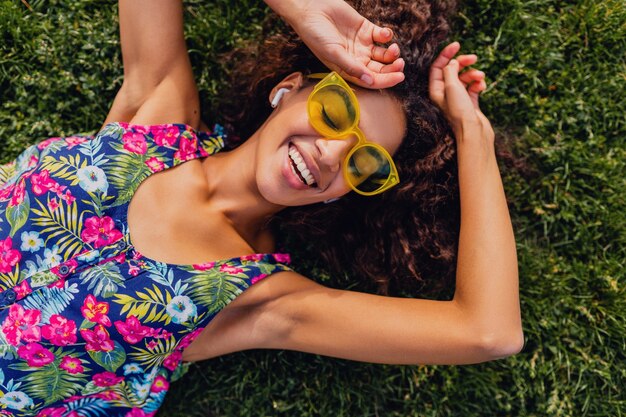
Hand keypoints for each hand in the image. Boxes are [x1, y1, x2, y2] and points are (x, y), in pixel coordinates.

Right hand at [269, 0, 404, 88]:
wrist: (310, 10)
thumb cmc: (316, 34)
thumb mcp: (333, 53)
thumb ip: (352, 67)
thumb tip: (370, 81)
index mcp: (348, 70)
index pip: (370, 80)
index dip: (386, 80)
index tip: (399, 77)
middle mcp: (356, 59)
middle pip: (379, 69)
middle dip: (392, 68)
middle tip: (401, 64)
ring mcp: (361, 44)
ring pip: (383, 54)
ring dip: (392, 54)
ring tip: (394, 49)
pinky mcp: (365, 29)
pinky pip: (381, 36)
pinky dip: (387, 36)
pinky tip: (385, 33)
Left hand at [429, 42, 492, 142]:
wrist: (473, 132)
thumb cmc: (459, 111)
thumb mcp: (451, 86)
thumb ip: (450, 71)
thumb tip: (452, 61)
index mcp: (436, 90)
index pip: (437, 67)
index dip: (446, 55)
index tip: (457, 45)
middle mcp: (445, 94)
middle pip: (452, 70)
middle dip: (463, 62)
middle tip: (474, 58)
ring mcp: (458, 98)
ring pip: (465, 78)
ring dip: (473, 74)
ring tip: (480, 77)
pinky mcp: (470, 102)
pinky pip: (474, 86)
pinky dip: (478, 84)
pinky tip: (482, 87)